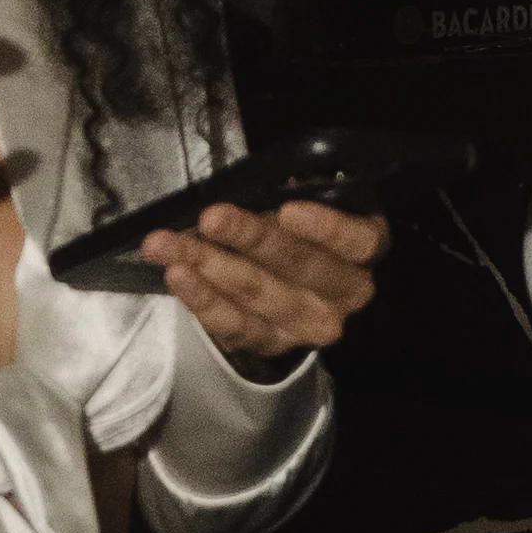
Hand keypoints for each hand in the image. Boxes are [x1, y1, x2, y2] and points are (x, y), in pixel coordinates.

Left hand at [138, 195, 385, 369]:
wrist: (303, 289)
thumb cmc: (304, 230)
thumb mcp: (311, 205)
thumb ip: (290, 197)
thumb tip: (243, 187)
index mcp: (363, 251)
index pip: (354, 240)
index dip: (325, 228)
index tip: (289, 211)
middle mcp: (343, 294)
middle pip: (297, 265)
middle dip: (249, 239)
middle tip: (210, 219)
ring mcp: (308, 324)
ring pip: (258, 294)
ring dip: (209, 265)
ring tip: (169, 244)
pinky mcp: (272, 345)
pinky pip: (235, 326)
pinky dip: (203, 300)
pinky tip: (178, 276)